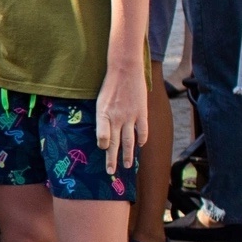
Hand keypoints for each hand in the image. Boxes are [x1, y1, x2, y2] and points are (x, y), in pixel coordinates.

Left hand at [96, 58, 147, 175]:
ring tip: (126, 166)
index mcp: (102, 114)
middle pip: (114, 143)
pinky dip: (141, 139)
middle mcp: (116, 117)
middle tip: (110, 172)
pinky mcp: (141, 112)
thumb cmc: (110, 86)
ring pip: (129, 140)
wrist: (125, 69)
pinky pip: (142, 130)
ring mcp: (130, 116)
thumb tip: (102, 134)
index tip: (102, 151)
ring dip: (127, 154)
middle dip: (112, 159)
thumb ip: (102, 118)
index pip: (102, 136)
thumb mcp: (100, 101)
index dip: (103, 145)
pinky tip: (139, 146)